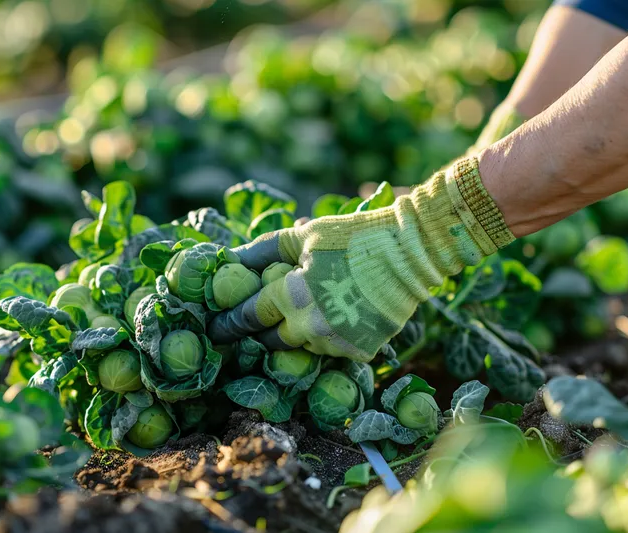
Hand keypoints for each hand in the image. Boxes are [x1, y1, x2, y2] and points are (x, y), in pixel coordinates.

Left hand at [208, 157, 514, 361]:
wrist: (413, 251)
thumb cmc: (354, 236)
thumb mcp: (304, 235)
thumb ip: (263, 252)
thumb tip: (230, 261)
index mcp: (293, 295)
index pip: (249, 316)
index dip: (229, 322)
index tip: (214, 327)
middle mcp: (312, 327)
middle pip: (271, 340)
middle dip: (256, 336)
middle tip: (243, 333)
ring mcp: (338, 343)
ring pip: (302, 346)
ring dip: (294, 335)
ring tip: (291, 322)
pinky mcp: (360, 352)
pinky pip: (330, 351)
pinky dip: (324, 339)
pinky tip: (326, 322)